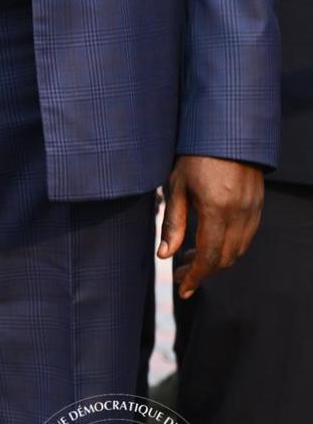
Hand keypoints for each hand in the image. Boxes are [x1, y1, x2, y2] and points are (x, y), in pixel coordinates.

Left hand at [160, 154, 263, 297]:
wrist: (227, 134)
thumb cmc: (194, 156)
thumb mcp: (176, 187)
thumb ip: (173, 223)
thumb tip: (165, 256)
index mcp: (217, 210)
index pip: (209, 255)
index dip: (196, 276)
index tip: (182, 289)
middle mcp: (240, 214)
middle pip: (226, 258)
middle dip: (203, 272)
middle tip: (179, 275)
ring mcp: (253, 211)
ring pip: (238, 250)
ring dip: (216, 261)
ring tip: (188, 259)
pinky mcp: (258, 206)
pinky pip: (246, 237)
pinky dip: (228, 247)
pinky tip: (208, 243)